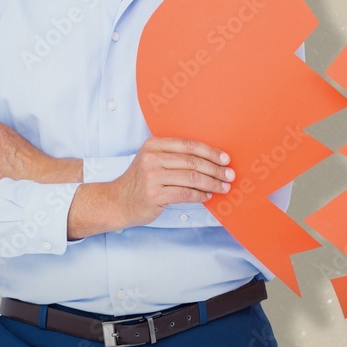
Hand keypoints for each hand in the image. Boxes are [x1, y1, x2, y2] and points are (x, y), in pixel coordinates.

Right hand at [88, 137, 234, 232]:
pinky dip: (200, 195)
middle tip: (230, 175)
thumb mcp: (152, 160)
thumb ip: (174, 156)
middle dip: (215, 169)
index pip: (189, 145)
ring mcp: (152, 176)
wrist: (117, 201)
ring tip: (223, 187)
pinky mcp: (154, 194)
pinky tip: (207, 196)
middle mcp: (152, 157)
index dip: (210, 152)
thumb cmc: (140, 181)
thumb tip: (210, 160)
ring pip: (192, 177)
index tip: (225, 159)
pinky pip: (185, 193)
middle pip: (193, 161)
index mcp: (154, 144)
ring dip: (212, 183)